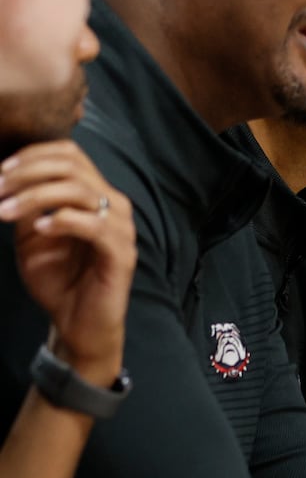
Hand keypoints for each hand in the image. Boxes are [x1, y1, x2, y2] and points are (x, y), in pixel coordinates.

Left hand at [0, 141, 133, 384]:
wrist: (77, 324)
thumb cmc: (58, 280)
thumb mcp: (32, 235)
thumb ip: (26, 207)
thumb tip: (6, 180)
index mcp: (94, 195)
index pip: (70, 153)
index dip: (33, 155)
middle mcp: (112, 204)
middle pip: (72, 166)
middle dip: (26, 173)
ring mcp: (120, 227)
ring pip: (79, 190)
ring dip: (35, 196)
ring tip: (4, 211)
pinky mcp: (121, 253)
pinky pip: (94, 225)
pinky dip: (62, 221)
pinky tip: (40, 229)